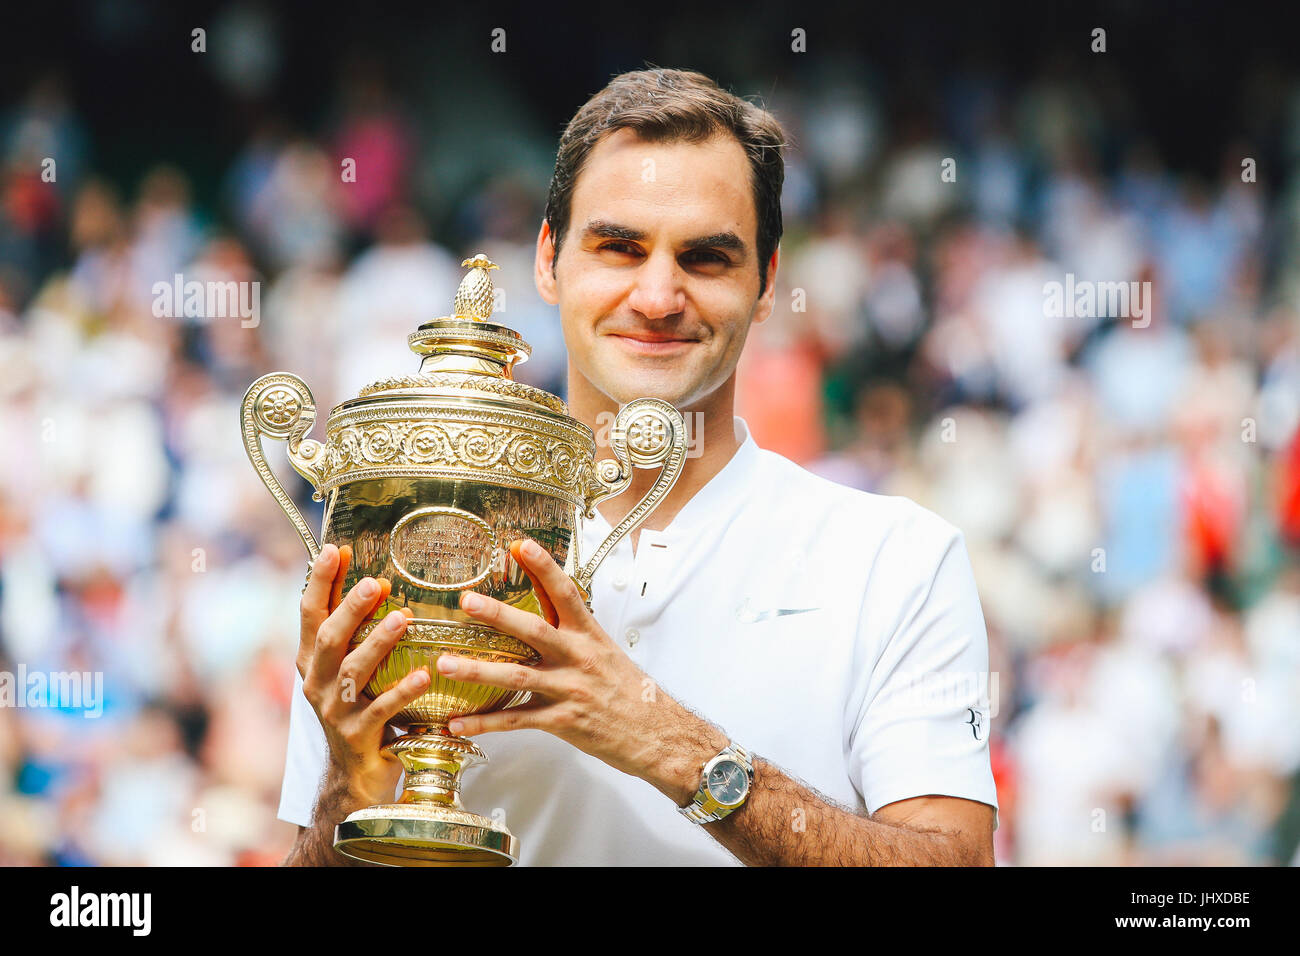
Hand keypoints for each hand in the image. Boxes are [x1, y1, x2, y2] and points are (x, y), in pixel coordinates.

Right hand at [298, 543, 427, 808]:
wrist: (355, 777)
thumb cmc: (359, 710)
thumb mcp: (351, 668)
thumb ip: (356, 630)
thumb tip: (374, 579)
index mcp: (312, 660)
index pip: (310, 613)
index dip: (319, 581)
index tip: (334, 549)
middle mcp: (317, 682)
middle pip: (329, 637)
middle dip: (350, 608)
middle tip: (375, 582)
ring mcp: (335, 711)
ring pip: (354, 670)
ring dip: (379, 641)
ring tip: (405, 618)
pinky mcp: (357, 736)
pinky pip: (381, 709)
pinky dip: (402, 691)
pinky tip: (423, 676)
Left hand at [435, 538, 725, 801]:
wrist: (656, 733)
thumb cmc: (628, 690)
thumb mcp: (603, 648)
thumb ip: (570, 623)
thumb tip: (545, 588)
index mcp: (589, 635)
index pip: (564, 593)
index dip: (543, 567)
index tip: (520, 544)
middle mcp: (578, 658)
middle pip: (534, 631)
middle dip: (498, 615)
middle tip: (468, 601)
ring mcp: (569, 690)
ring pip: (518, 677)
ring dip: (478, 670)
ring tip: (446, 664)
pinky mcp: (562, 721)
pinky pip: (516, 721)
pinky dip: (484, 723)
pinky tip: (458, 722)